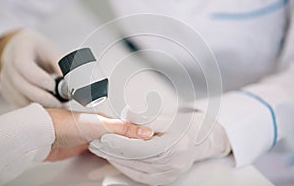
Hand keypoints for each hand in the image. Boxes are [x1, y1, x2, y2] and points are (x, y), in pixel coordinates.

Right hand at [0, 29, 62, 106]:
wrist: (25, 50)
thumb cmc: (40, 51)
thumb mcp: (52, 52)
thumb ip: (62, 65)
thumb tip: (74, 81)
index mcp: (20, 48)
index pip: (23, 65)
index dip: (39, 78)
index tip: (55, 86)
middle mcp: (8, 63)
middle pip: (21, 84)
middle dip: (43, 97)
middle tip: (60, 103)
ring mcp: (5, 78)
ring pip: (20, 97)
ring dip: (40, 104)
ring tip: (58, 105)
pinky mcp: (7, 91)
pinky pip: (20, 104)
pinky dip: (35, 107)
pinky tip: (48, 105)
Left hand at [45, 108, 153, 161]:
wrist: (44, 138)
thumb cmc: (66, 124)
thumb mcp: (100, 125)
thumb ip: (123, 128)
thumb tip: (146, 132)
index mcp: (107, 113)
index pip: (131, 121)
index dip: (144, 127)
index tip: (156, 134)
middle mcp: (103, 123)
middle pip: (125, 133)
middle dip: (136, 139)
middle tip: (151, 145)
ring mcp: (96, 135)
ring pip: (116, 143)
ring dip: (125, 148)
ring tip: (140, 152)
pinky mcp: (89, 146)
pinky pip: (106, 151)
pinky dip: (114, 155)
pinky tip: (120, 157)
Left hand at [89, 112, 230, 184]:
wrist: (198, 140)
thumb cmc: (183, 125)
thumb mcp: (168, 116)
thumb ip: (147, 116)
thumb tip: (127, 113)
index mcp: (175, 147)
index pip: (141, 147)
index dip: (120, 142)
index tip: (104, 136)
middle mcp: (172, 165)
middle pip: (134, 158)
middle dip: (112, 150)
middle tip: (95, 141)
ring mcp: (166, 175)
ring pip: (133, 168)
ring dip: (114, 158)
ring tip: (99, 148)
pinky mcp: (161, 179)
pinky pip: (137, 175)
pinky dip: (123, 166)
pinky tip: (113, 157)